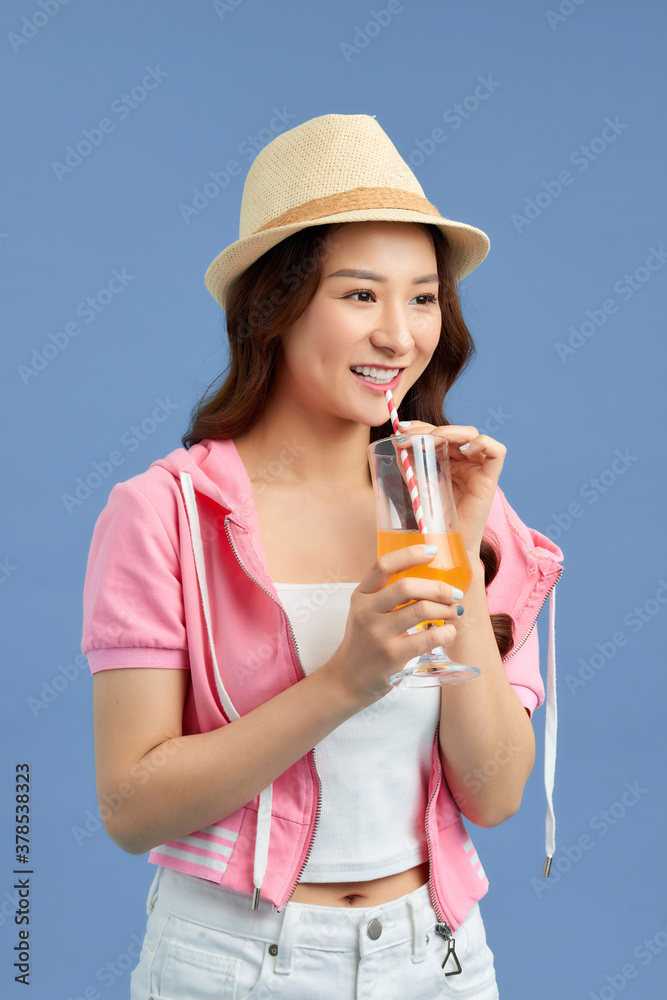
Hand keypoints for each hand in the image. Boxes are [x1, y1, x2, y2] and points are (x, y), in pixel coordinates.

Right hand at [321, 544, 462, 705]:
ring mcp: (379, 635)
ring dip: (446, 608)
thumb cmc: (363, 641)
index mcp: (360, 596)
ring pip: (421, 610)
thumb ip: (386, 595)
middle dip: (438, 587)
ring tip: (454, 611)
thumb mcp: (366, 612)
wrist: (348, 679)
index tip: (432, 551)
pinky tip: (449, 632)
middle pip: (407, 587)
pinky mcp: (393, 655)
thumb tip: (430, 578)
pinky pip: (429, 639)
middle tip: (454, 593)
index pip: (383, 566)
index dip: (410, 554)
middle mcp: (367, 612)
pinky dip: (447, 632)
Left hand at [395, 421, 505, 557]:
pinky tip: (463, 449)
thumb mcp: (417, 484)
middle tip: (407, 436)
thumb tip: (397, 440)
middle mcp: (465, 461)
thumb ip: (410, 463)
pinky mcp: (491, 479)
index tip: (400, 430)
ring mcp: (478, 468)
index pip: (439, 433)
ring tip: (427, 442)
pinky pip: (497, 452)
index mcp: (449, 460)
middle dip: (430, 429)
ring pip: (471, 435)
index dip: (422, 427)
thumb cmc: (431, 519)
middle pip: (453, 432)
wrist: (443, 546)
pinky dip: (482, 443)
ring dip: (449, 432)